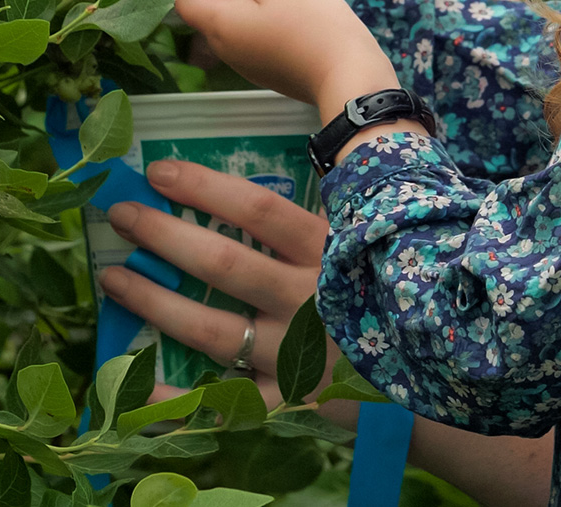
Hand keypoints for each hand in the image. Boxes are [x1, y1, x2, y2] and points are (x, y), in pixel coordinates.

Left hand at [102, 160, 560, 506]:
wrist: (445, 380)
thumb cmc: (404, 287)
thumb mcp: (381, 237)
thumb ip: (345, 204)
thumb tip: (298, 157)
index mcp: (337, 253)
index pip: (261, 212)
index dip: (206, 188)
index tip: (158, 169)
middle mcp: (314, 301)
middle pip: (225, 263)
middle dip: (165, 236)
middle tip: (121, 214)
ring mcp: (300, 356)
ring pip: (214, 327)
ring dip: (156, 302)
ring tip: (115, 276)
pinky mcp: (294, 404)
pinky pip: (228, 402)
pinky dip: (181, 400)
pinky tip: (135, 387)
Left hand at [176, 0, 395, 114]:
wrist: (349, 76)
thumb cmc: (312, 24)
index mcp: (219, 25)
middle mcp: (225, 50)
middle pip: (207, 10)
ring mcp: (246, 65)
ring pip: (232, 23)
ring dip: (247, 1)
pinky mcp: (267, 72)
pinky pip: (251, 38)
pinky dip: (261, 20)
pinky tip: (294, 15)